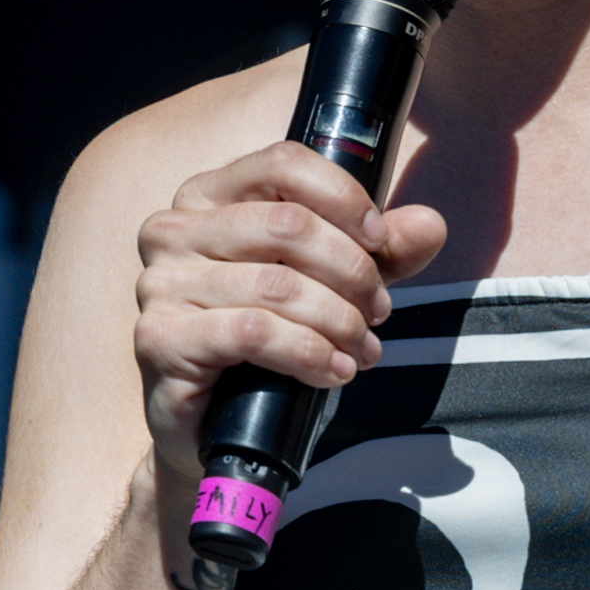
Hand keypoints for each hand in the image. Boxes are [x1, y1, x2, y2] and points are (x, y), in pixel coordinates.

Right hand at [134, 142, 449, 481]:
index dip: (344, 197)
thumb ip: (381, 251)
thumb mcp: (333, 284)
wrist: (212, 426)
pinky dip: (308, 353)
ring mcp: (159, 283)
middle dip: (354, 272)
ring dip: (339, 321)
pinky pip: (254, 332)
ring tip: (362, 349)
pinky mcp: (160, 337)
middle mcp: (174, 229)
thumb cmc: (267, 342)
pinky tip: (332, 371)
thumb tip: (430, 224)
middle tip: (378, 312)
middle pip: (290, 226)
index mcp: (209, 196)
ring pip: (279, 284)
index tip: (380, 240)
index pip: (283, 164)